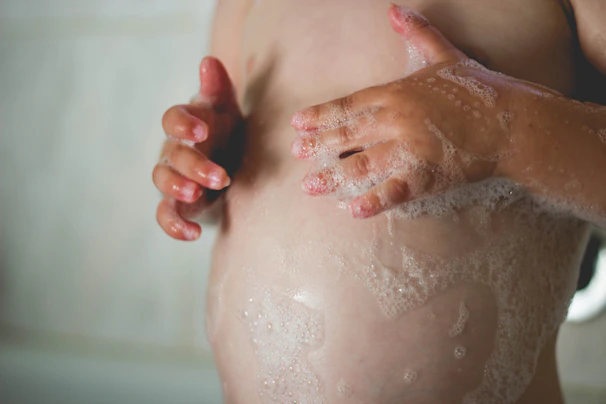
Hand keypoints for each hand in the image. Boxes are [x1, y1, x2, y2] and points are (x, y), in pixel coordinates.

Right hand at [153, 57, 242, 239]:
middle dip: (193, 165)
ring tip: (199, 195)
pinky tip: (193, 233)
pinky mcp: (178, 203)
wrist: (231, 161)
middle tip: (221, 177)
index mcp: (187, 124)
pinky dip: (174, 225)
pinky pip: (166, 214)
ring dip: (178, 189)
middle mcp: (174, 149)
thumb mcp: (228, 110)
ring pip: (163, 182)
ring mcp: (173, 177)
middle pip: (172, 154)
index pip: (173, 118)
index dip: (183, 124)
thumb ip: (218, 89)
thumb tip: (209, 62)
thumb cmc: (228, 131)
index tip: (203, 131)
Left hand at [290, 4, 521, 218]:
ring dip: (333, 176)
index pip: (349, 104)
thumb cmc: (480, 88)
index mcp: (397, 93)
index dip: (321, 114)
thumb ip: (417, 34)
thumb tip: (395, 9)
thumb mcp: (445, 55)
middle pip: (348, 133)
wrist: (513, 121)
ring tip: (309, 185)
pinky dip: (373, 201)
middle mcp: (397, 119)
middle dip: (319, 144)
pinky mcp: (427, 173)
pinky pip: (394, 190)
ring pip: (362, 162)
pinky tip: (353, 211)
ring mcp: (410, 147)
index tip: (297, 123)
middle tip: (296, 152)